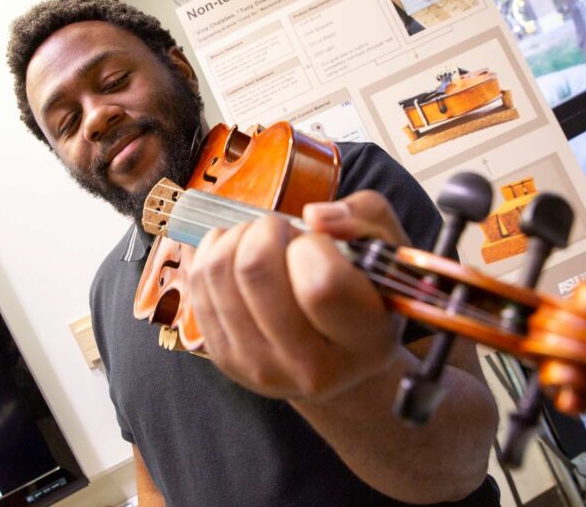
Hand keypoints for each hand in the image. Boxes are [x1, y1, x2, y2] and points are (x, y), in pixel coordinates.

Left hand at [186, 190, 409, 402]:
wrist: (338, 357)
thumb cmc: (365, 294)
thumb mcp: (386, 253)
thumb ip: (365, 218)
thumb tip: (314, 216)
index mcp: (365, 343)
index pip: (320, 285)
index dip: (311, 245)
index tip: (318, 242)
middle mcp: (312, 369)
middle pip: (255, 271)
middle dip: (266, 229)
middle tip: (284, 232)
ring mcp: (260, 368)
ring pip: (219, 271)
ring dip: (238, 237)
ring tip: (262, 241)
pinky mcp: (224, 358)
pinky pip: (199, 284)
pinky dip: (214, 250)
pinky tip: (238, 253)